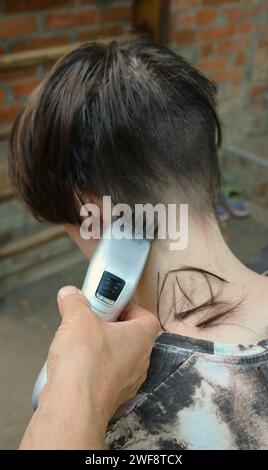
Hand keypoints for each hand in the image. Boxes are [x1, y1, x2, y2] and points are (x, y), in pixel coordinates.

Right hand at [20, 286, 159, 448]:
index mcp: (141, 338)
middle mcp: (139, 361)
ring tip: (78, 341)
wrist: (74, 408)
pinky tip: (73, 364)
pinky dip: (90, 368)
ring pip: (116, 356)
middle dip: (108, 325)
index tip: (109, 302)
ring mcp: (126, 382)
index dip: (128, 306)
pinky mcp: (110, 396)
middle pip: (129, 335)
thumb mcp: (77, 319)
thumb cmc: (86, 364)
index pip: (146, 315)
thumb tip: (71, 294)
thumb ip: (75, 302)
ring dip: (98, 347)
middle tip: (90, 318)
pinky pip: (104, 375)